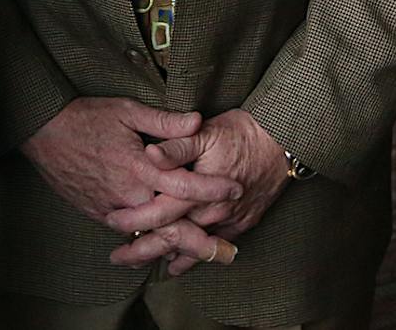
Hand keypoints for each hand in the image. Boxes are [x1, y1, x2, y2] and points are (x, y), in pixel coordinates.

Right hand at [21, 98, 241, 231]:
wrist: (44, 132)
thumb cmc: (87, 117)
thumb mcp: (128, 111)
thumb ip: (165, 122)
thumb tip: (198, 120)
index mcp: (139, 167)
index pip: (184, 184)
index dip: (212, 188)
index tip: (235, 189)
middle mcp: (128, 194)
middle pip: (171, 224)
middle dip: (201, 239)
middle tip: (227, 250)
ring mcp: (112, 208)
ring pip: (149, 234)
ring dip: (176, 245)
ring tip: (202, 253)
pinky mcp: (98, 214)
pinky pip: (129, 233)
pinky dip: (148, 241)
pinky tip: (164, 247)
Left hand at [114, 108, 289, 274]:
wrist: (283, 141)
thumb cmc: (241, 132)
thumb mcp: (204, 132)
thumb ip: (175, 146)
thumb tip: (149, 153)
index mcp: (199, 191)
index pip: (160, 212)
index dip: (134, 219)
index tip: (112, 221)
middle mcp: (214, 212)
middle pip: (173, 239)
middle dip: (143, 250)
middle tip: (118, 257)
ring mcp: (230, 221)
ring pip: (192, 247)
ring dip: (166, 255)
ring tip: (141, 261)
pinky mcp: (243, 223)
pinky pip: (214, 247)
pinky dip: (194, 256)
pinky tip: (180, 263)